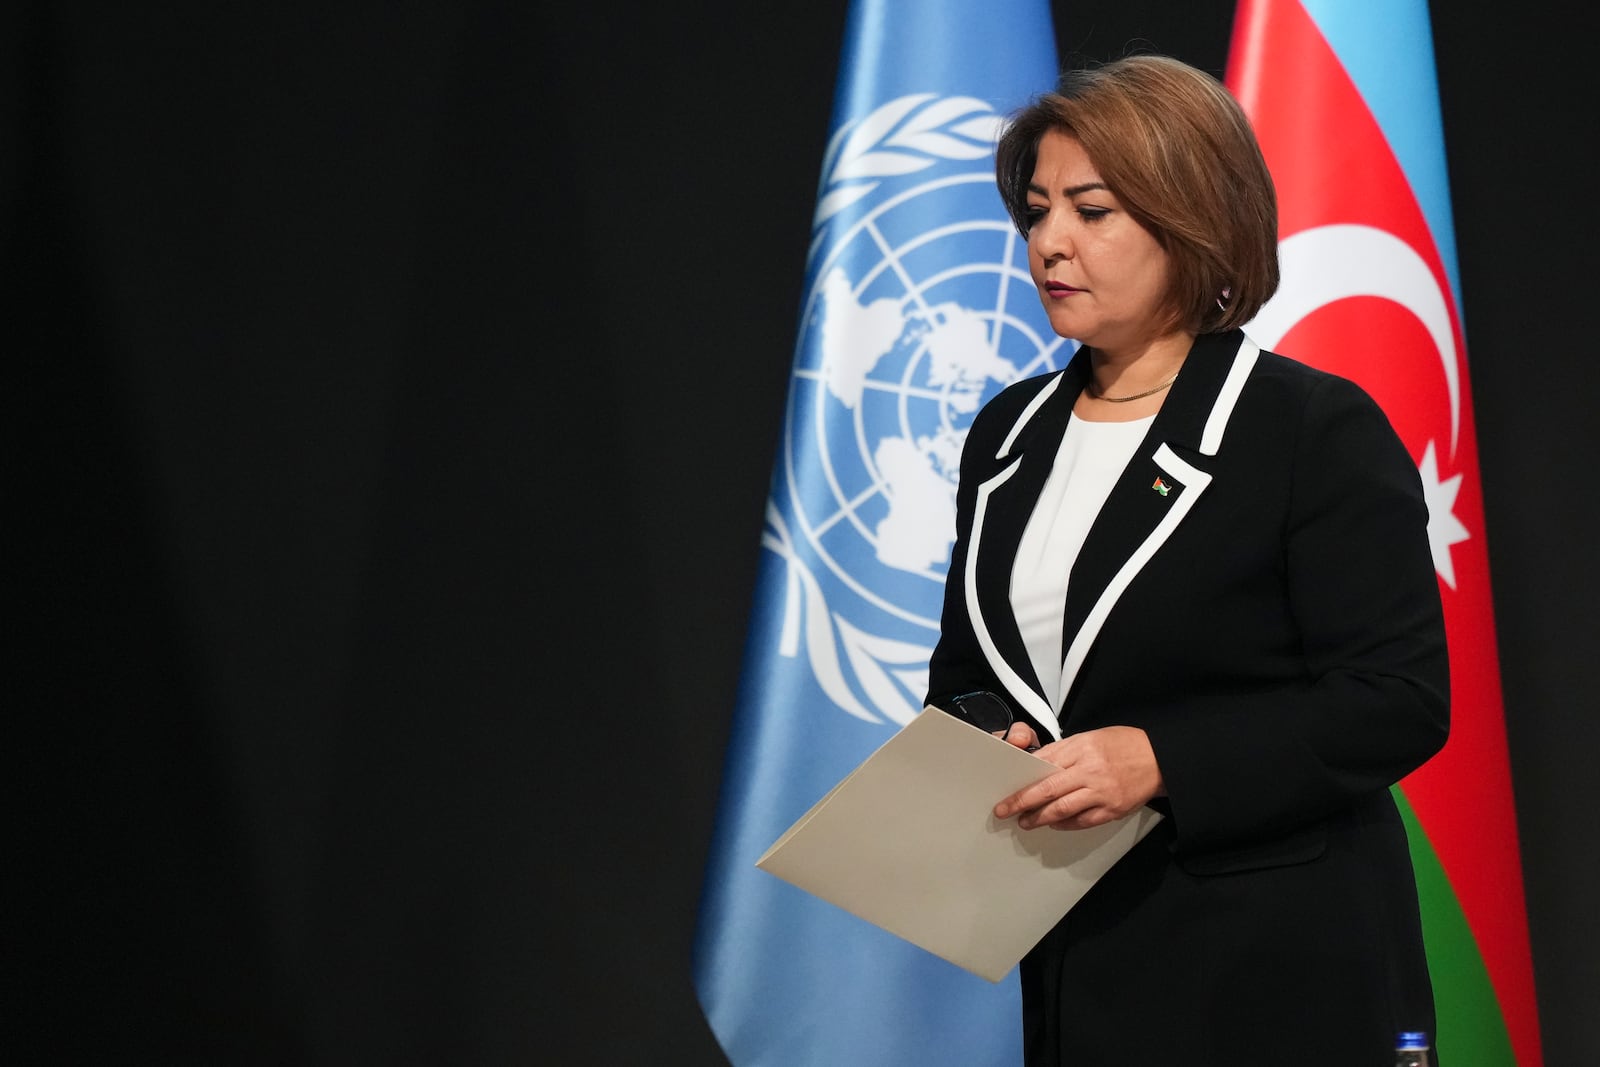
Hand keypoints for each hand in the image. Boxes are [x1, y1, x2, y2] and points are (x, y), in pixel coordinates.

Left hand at [993, 726, 1163, 829]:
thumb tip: (1037, 767)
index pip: (1042, 764)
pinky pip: (1082, 821)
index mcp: (1081, 748)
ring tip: (1027, 822)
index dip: (1022, 779)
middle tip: (1005, 810)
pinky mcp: (1112, 809)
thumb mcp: (1090, 738)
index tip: (1008, 788)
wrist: (1159, 758)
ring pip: (1061, 810)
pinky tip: (1054, 824)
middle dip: (1021, 802)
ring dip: (1039, 818)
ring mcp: (1101, 792)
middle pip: (1046, 790)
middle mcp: (1089, 770)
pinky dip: (1065, 824)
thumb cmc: (1124, 746)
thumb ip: (1063, 752)